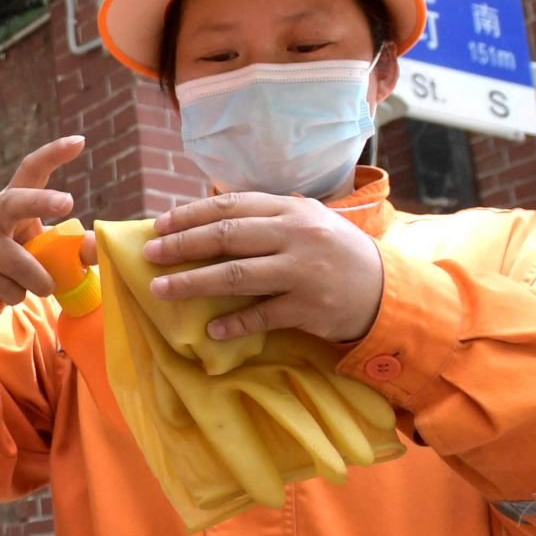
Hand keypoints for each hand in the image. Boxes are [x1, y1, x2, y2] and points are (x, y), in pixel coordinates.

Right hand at [0, 136, 88, 312]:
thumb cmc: (10, 254)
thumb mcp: (37, 245)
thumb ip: (68, 246)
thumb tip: (98, 247)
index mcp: (12, 200)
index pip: (31, 170)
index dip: (54, 154)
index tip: (79, 142)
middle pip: (17, 203)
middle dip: (42, 201)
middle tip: (66, 202)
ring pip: (20, 265)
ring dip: (37, 282)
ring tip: (33, 284)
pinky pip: (7, 289)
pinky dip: (16, 296)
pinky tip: (4, 289)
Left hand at [142, 192, 386, 344]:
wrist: (386, 290)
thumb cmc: (333, 252)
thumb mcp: (306, 222)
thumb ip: (264, 217)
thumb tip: (205, 219)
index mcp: (290, 210)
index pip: (230, 206)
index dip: (190, 215)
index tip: (158, 225)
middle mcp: (295, 235)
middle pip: (226, 237)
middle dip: (182, 245)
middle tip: (149, 255)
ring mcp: (302, 272)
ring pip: (236, 276)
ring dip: (193, 283)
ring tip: (162, 290)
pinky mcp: (308, 307)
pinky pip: (261, 316)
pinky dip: (233, 324)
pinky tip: (210, 330)